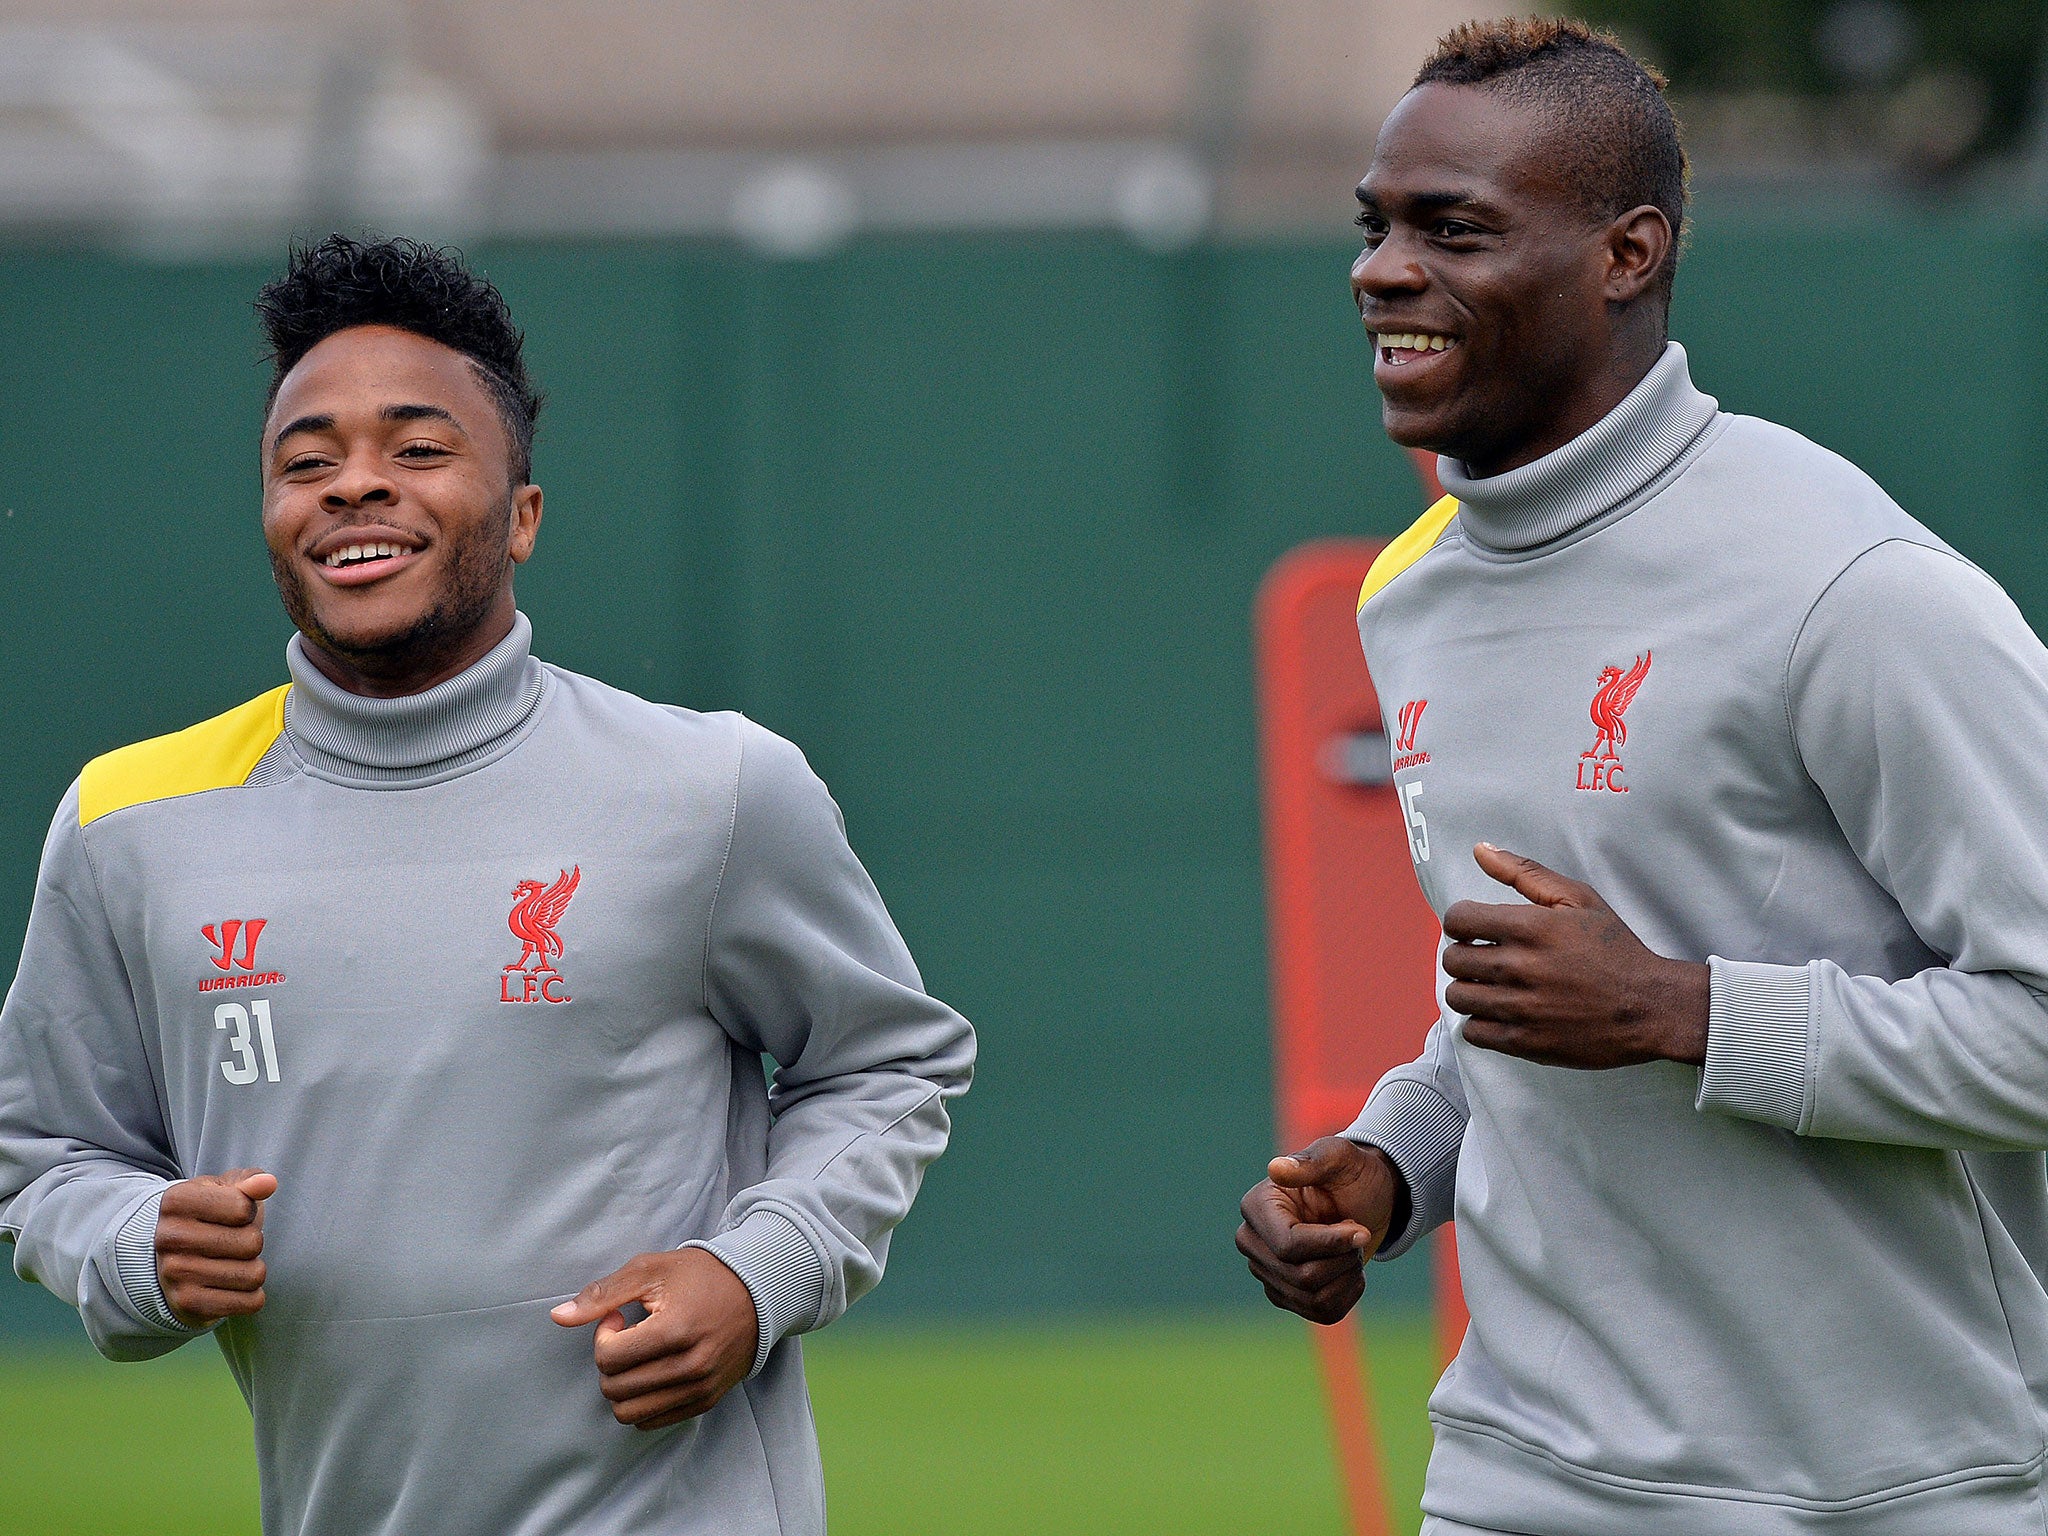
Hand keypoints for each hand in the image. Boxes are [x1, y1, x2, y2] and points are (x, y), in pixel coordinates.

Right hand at [155, 1168, 275, 1326]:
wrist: (166, 1262)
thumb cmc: (207, 1217)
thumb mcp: (222, 1189)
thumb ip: (249, 1180)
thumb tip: (268, 1183)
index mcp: (176, 1201)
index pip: (243, 1207)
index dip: (248, 1211)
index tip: (230, 1215)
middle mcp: (170, 1238)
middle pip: (252, 1243)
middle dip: (252, 1242)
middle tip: (232, 1243)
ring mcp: (176, 1274)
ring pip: (254, 1275)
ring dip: (253, 1270)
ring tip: (231, 1264)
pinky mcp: (189, 1305)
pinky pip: (251, 1302)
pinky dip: (251, 1296)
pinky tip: (231, 1287)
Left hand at [551, 1249, 758, 1429]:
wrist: (759, 1290)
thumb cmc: (701, 1276)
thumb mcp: (650, 1270)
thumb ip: (602, 1294)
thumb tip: (557, 1316)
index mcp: (675, 1330)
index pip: (609, 1358)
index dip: (604, 1335)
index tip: (620, 1317)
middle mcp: (690, 1366)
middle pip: (615, 1388)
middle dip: (610, 1362)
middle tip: (629, 1335)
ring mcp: (701, 1388)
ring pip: (630, 1413)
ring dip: (623, 1386)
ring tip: (639, 1357)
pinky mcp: (707, 1400)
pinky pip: (653, 1422)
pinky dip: (642, 1402)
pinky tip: (653, 1370)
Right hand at [1237, 1137, 1402, 1324]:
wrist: (1365, 1199)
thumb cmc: (1352, 1173)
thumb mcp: (1340, 1158)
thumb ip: (1312, 1161)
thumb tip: (1276, 1169)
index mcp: (1257, 1206)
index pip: (1288, 1247)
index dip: (1331, 1245)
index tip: (1362, 1230)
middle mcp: (1252, 1241)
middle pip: (1300, 1276)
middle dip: (1341, 1259)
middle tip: (1358, 1234)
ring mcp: (1266, 1271)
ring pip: (1312, 1298)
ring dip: (1347, 1276)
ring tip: (1353, 1250)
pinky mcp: (1286, 1294)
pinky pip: (1321, 1312)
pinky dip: (1347, 1295)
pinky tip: (1350, 1270)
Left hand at [1444, 843, 1708, 1068]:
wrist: (1651, 1007)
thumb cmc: (1615, 949)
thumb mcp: (1578, 899)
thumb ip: (1524, 872)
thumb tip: (1479, 849)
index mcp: (1531, 928)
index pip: (1457, 920)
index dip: (1461, 922)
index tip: (1476, 929)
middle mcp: (1521, 967)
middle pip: (1452, 960)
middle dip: (1463, 954)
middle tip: (1485, 957)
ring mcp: (1522, 1008)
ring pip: (1457, 997)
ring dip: (1469, 989)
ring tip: (1491, 985)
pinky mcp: (1526, 1043)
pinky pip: (1473, 1032)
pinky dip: (1480, 1022)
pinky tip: (1500, 1012)